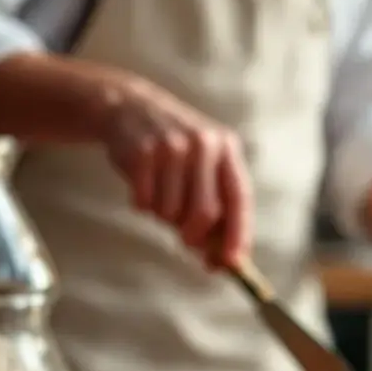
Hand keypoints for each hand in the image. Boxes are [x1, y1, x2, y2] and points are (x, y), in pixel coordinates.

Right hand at [99, 82, 251, 265]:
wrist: (132, 108)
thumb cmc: (177, 151)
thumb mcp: (205, 164)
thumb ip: (219, 207)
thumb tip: (226, 261)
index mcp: (227, 148)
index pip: (239, 198)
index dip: (238, 234)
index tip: (233, 263)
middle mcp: (203, 144)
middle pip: (205, 212)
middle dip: (196, 237)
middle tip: (187, 241)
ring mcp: (171, 147)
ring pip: (170, 212)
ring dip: (164, 217)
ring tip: (161, 195)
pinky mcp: (141, 153)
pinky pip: (144, 203)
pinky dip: (143, 206)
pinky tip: (143, 185)